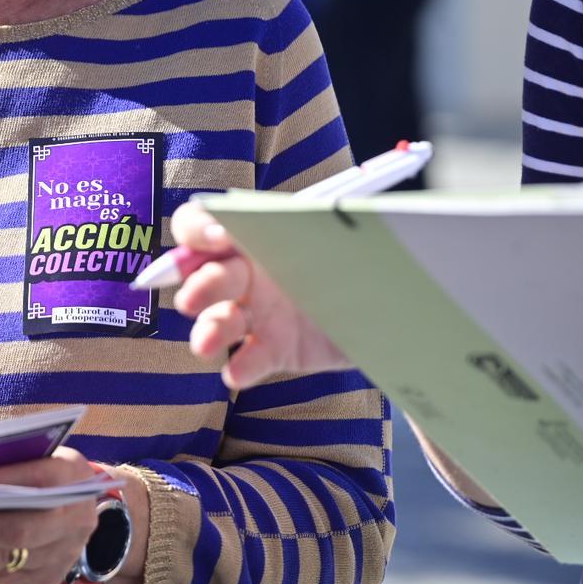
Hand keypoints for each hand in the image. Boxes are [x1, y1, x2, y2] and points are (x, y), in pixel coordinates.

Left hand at [0, 447, 100, 583]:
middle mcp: (78, 518)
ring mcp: (66, 554)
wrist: (78, 503)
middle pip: (18, 531)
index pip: (35, 479)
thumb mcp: (30, 450)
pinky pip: (0, 577)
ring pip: (5, 560)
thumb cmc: (40, 467)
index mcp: (74, 474)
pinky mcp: (48, 578)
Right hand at [171, 202, 348, 388]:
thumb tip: (326, 211)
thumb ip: (325, 215)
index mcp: (250, 234)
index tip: (216, 237)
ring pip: (220, 321)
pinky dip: (242, 367)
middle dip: (199, 286)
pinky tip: (237, 372)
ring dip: (208, 330)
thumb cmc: (357, 250)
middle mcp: (243, 274)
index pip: (200, 227)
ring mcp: (256, 314)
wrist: (389, 299)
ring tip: (205, 342)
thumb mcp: (342, 225)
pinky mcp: (273, 349)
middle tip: (193, 298)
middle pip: (206, 277)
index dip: (197, 231)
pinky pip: (251, 359)